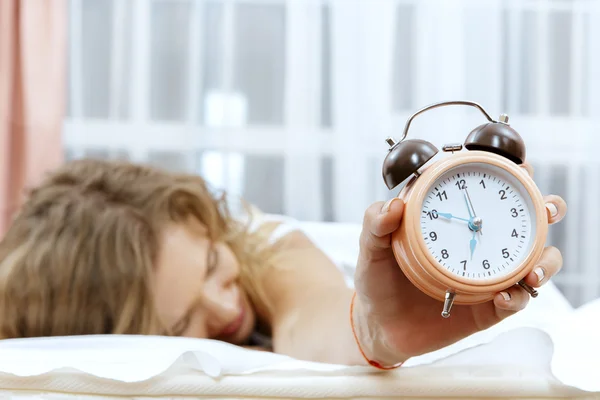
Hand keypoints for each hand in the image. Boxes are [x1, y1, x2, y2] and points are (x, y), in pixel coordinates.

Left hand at [352, 163, 566, 365]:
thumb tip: (393, 206)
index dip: (512, 174)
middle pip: (527, 221)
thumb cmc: (378, 279)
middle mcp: (477, 244)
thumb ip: (376, 224)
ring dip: (544, 262)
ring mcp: (487, 275)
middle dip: (547, 210)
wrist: (378, 325)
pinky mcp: (488, 308)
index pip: (488, 191)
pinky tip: (503, 295)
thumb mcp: (371, 248)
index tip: (523, 167)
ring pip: (533, 262)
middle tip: (545, 211)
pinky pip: (514, 301)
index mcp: (454, 221)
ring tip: (530, 271)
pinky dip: (516, 297)